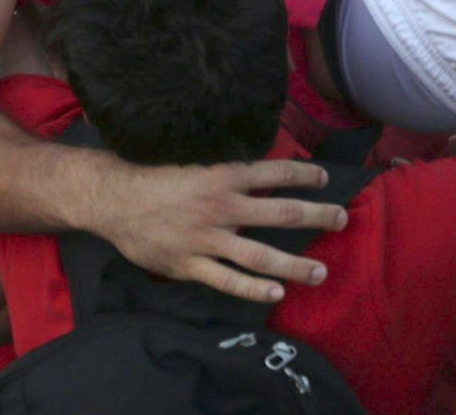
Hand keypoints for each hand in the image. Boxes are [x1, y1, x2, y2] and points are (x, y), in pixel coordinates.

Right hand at [93, 158, 348, 303]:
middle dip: (316, 216)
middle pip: (280, 214)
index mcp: (224, 176)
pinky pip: (226, 280)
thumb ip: (229, 171)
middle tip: (341, 218)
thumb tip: (263, 169)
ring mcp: (207, 239)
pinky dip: (252, 289)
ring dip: (294, 264)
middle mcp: (222, 207)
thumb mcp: (196, 163)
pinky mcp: (189, 264)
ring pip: (260, 255)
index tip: (324, 178)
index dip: (304, 175)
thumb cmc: (156, 178)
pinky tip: (276, 293)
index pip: (276, 173)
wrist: (113, 199)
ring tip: (320, 272)